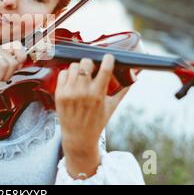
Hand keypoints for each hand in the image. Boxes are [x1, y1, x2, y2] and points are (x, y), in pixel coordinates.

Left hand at [55, 54, 129, 177]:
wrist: (78, 137)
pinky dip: (68, 74)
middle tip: (92, 68)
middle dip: (91, 63)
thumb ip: (122, 91)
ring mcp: (69, 92)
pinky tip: (72, 80)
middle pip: (86, 63)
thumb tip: (133, 78)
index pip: (105, 69)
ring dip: (79, 68)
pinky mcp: (59, 94)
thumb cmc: (97, 122)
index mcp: (98, 95)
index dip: (108, 59)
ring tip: (82, 74)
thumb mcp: (112, 107)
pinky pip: (62, 73)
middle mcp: (83, 92)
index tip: (108, 57)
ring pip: (74, 66)